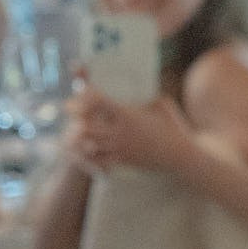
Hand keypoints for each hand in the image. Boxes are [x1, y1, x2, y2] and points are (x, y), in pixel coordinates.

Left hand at [69, 84, 194, 176]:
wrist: (179, 155)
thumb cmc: (173, 127)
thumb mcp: (162, 104)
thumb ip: (148, 96)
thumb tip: (141, 87)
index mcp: (129, 115)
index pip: (100, 102)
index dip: (86, 95)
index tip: (80, 89)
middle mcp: (120, 132)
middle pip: (87, 125)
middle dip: (75, 116)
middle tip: (68, 108)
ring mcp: (120, 148)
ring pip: (88, 144)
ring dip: (78, 136)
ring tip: (71, 127)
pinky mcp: (122, 161)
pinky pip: (97, 160)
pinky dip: (87, 155)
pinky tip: (84, 148)